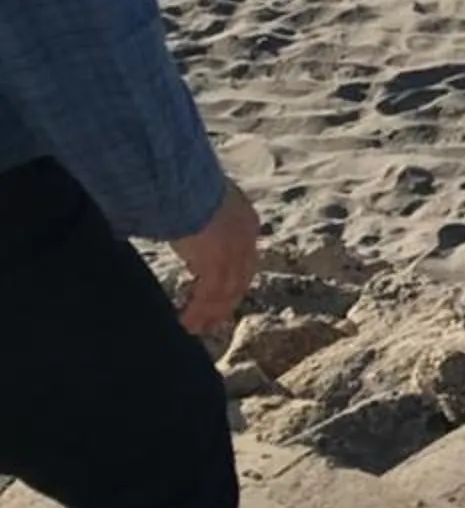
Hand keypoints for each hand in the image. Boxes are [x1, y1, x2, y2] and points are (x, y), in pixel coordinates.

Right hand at [171, 181, 260, 336]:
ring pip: (225, 292)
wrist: (185, 180)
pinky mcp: (216, 265)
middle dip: (226, 302)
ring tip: (195, 327)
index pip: (245, 257)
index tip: (224, 293)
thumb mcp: (197, 195)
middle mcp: (245, 238)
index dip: (235, 277)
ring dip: (210, 312)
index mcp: (245, 219)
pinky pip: (208, 296)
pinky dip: (197, 312)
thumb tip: (175, 211)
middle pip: (240, 279)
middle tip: (213, 320)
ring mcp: (233, 253)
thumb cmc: (183, 181)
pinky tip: (186, 323)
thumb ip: (192, 210)